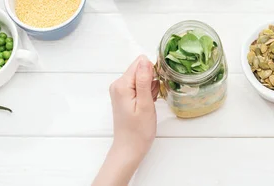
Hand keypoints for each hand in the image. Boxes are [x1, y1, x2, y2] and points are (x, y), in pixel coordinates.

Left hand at [93, 55, 158, 185]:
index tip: (155, 88)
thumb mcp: (145, 104)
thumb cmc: (138, 130)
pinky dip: (146, 93)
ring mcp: (120, 90)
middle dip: (151, 81)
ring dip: (150, 88)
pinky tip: (147, 105)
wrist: (129, 148)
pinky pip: (139, 86)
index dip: (152, 73)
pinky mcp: (124, 96)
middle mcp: (118, 85)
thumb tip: (145, 60)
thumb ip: (144, 80)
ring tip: (149, 104)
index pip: (140, 63)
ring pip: (142, 78)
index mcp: (121, 85)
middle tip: (151, 99)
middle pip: (140, 69)